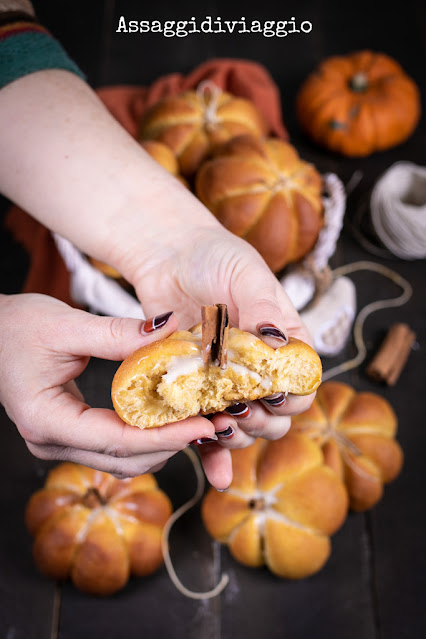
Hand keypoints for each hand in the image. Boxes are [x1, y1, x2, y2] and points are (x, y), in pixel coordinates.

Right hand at [0, 294, 218, 480]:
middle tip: (213, 423)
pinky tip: (172, 418)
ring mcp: (60, 443)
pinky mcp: (71, 435)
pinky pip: (115, 446)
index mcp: (46, 420)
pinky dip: (146, 436)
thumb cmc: (14, 328)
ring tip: (200, 421)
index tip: (204, 425)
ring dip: (163, 444)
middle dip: (172, 444)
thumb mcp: (65, 325)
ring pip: (122, 460)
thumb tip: (169, 329)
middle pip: (125, 459)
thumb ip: (117, 334)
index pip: (117, 441)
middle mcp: (51, 442)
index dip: (166, 437)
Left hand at [126, 224, 316, 487]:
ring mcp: (226, 383)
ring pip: (246, 428)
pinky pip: (208, 430)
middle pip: (277, 414)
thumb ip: (264, 308)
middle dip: (263, 421)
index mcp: (284, 342)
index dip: (290, 397)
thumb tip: (281, 346)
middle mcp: (259, 368)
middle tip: (236, 410)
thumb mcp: (244, 273)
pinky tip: (215, 475)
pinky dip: (213, 455)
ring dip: (237, 436)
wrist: (168, 256)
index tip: (267, 393)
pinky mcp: (196, 392)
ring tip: (217, 425)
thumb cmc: (213, 257)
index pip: (302, 383)